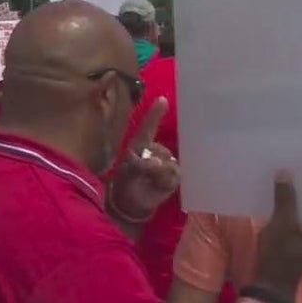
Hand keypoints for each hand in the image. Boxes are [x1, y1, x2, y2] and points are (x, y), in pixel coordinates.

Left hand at [108, 97, 177, 218]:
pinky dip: (164, 180)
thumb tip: (157, 163)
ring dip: (157, 172)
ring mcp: (168, 163)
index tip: (163, 100)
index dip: (155, 114)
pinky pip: (174, 174)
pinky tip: (157, 184)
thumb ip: (141, 165)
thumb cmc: (127, 181)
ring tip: (147, 180)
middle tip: (140, 172)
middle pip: (160, 150)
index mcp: (142, 144)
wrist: (132, 202)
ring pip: (168, 163)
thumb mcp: (129, 172)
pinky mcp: (174, 177)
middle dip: (151, 161)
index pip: (149, 126)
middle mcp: (158, 151)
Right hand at [252, 173, 301, 298]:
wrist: (269, 282)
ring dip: (297, 195)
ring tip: (289, 172)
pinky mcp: (297, 234)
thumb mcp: (281, 224)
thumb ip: (284, 199)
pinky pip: (297, 214)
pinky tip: (280, 192)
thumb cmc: (280, 255)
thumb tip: (285, 172)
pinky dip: (290, 205)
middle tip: (301, 161)